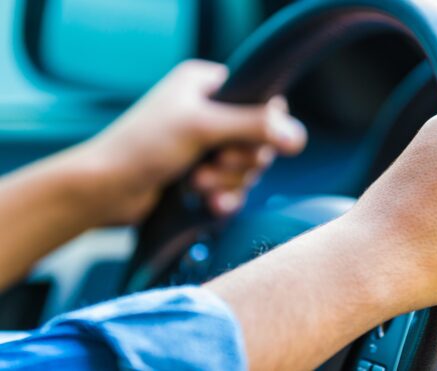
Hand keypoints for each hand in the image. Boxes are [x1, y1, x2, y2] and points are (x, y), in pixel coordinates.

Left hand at [79, 60, 306, 223]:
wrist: (106, 191)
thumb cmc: (144, 147)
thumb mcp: (202, 127)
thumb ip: (254, 126)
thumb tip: (299, 136)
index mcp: (207, 85)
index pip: (262, 101)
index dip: (264, 128)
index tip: (244, 143)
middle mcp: (209, 112)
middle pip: (258, 139)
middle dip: (238, 161)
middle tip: (212, 165)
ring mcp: (206, 145)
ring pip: (247, 167)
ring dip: (228, 181)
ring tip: (198, 185)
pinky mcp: (203, 175)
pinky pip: (234, 187)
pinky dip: (225, 197)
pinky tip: (210, 206)